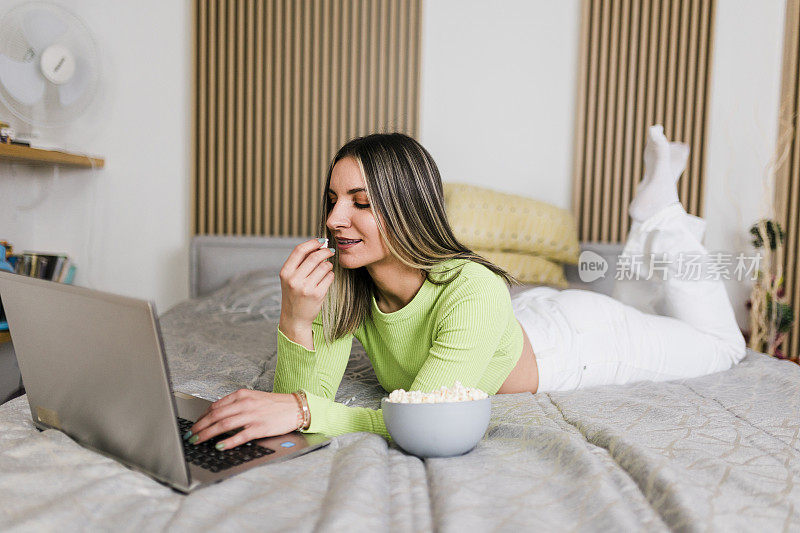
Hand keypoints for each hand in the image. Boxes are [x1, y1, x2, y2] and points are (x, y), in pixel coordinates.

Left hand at [187, 389, 301, 449]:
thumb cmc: (275, 404)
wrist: (295, 407)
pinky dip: (227, 442)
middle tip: (190, 435)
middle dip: (200, 427)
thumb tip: (217, 414)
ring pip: (223, 425)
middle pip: (215, 416)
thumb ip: (236, 404)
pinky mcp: (259, 428)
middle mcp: (245, 404)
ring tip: (198, 440)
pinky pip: (239, 436)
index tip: (195, 425)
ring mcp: (252, 416)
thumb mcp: (253, 398)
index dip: (202, 417)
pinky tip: (219, 446)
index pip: (215, 406)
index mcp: (242, 395)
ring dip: (207, 434)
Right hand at [279, 238, 334, 327]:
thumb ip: (299, 263)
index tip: (321, 241)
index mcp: (285, 272)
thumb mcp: (290, 278)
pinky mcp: (317, 294)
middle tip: (330, 251)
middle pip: (314, 257)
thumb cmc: (294, 295)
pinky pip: (329, 277)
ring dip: (329, 264)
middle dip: (325, 251)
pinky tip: (327, 277)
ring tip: (327, 267)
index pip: (299, 250)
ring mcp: (306, 288)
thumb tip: (317, 245)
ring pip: (324, 266)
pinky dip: (331, 274)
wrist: (295, 318)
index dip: (312, 243)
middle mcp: (294, 280)